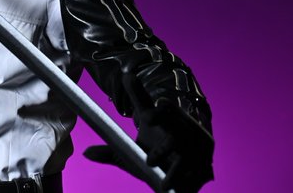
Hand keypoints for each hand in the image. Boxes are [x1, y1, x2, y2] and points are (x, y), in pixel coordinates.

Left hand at [84, 72, 213, 191]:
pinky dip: (190, 183)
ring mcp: (198, 147)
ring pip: (188, 157)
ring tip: (164, 185)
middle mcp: (185, 129)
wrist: (183, 169)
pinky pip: (200, 173)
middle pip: (178, 133)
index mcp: (167, 120)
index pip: (165, 108)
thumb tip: (85, 153)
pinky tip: (181, 191)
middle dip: (164, 148)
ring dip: (177, 171)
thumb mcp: (135, 150)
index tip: (146, 117)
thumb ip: (113, 150)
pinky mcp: (207, 164)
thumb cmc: (155, 152)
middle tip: (150, 161)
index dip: (158, 111)